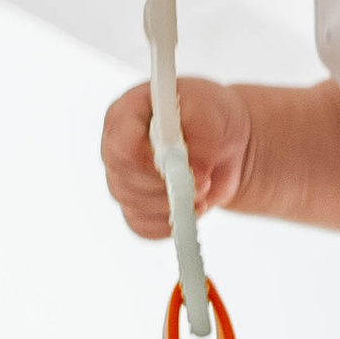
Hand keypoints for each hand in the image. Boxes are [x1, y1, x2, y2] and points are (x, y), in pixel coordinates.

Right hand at [99, 75, 253, 238]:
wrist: (223, 146)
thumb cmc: (212, 118)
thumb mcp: (213, 112)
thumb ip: (202, 134)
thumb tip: (194, 170)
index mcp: (127, 114)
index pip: (122, 144)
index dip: (147, 161)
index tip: (180, 167)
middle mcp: (116, 148)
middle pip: (124, 179)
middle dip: (167, 186)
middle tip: (203, 182)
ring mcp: (122, 180)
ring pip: (134, 205)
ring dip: (173, 204)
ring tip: (203, 191)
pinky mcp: (135, 207)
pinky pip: (142, 226)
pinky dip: (169, 224)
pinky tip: (189, 208)